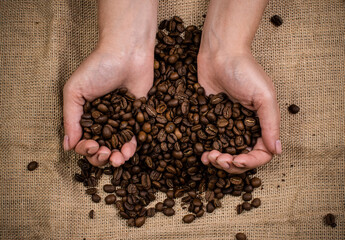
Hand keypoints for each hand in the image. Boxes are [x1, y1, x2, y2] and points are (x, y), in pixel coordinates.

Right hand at [63, 0, 157, 166]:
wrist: (127, 53)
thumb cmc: (98, 68)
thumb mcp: (75, 91)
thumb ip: (70, 119)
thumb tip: (67, 146)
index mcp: (85, 115)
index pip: (83, 141)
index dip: (85, 149)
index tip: (91, 146)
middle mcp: (101, 120)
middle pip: (99, 148)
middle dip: (100, 157)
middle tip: (104, 153)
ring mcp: (119, 120)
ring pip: (116, 147)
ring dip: (115, 158)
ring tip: (117, 159)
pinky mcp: (136, 117)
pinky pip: (132, 138)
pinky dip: (130, 148)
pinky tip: (127, 152)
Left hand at [198, 51, 280, 173]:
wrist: (219, 55)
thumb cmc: (245, 71)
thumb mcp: (264, 96)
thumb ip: (271, 123)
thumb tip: (277, 150)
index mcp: (261, 124)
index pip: (261, 153)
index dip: (250, 162)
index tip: (236, 160)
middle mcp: (245, 128)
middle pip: (242, 158)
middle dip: (231, 164)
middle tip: (219, 160)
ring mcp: (227, 126)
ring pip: (225, 154)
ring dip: (218, 161)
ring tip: (209, 157)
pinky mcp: (211, 120)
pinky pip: (210, 142)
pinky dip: (207, 152)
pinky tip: (201, 154)